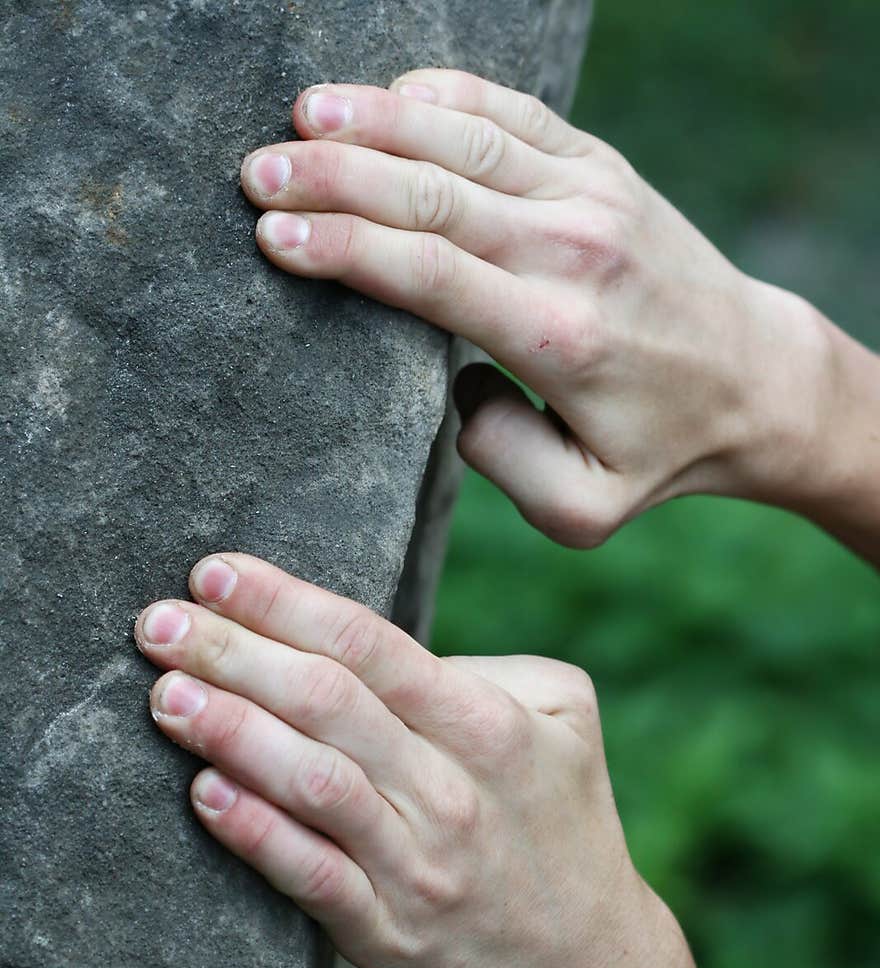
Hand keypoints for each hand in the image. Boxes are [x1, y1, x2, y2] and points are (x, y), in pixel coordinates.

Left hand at [135, 553, 690, 967]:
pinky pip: (314, 878)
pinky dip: (257, 836)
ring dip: (232, 733)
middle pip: (329, 705)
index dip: (284, 604)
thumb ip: (480, 669)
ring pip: (314, 785)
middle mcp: (451, 791)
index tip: (212, 574)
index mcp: (489, 726)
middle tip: (155, 623)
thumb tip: (370, 654)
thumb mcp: (562, 718)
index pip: (370, 646)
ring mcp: (417, 867)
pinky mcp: (386, 933)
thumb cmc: (557, 814)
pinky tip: (205, 794)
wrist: (583, 958)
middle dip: (234, 655)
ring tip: (164, 695)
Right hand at [238, 69, 827, 546]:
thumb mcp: (583, 506)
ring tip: (298, 116)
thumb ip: (500, 463)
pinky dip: (446, 92)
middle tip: (254, 172)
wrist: (754, 380)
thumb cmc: (657, 451)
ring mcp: (592, 198)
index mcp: (557, 337)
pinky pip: (515, 113)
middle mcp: (573, 252)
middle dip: (333, 178)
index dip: (342, 249)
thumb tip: (447, 391)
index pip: (429, 274)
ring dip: (375, 120)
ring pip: (466, 137)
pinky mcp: (603, 169)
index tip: (270, 237)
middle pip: (432, 193)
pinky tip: (386, 92)